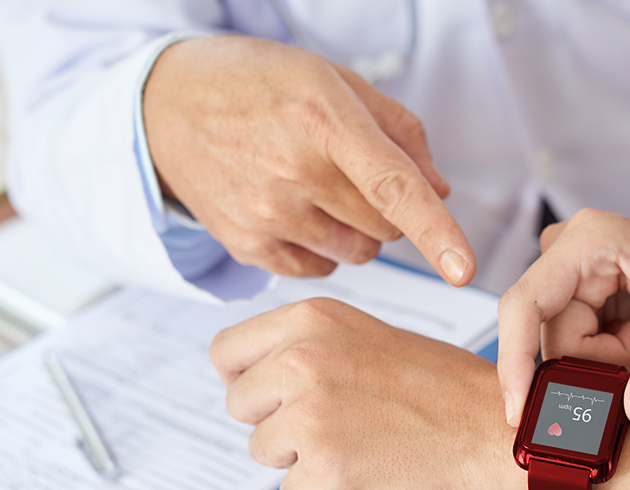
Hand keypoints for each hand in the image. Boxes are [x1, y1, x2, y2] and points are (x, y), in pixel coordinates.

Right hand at [143, 36, 474, 284]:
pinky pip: (318, 270)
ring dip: (357, 231)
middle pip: (385, 227)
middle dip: (389, 210)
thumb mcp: (332, 79)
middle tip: (355, 175)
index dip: (436, 230)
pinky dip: (322, 249)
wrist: (165, 106)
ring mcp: (267, 213)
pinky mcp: (246, 244)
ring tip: (320, 190)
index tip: (464, 269)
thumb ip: (397, 131)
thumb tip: (440, 189)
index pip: (394, 186)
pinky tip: (296, 211)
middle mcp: (294, 171)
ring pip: (357, 253)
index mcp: (324, 119)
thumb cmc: (254, 84)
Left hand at [209, 298, 526, 489]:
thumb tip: (252, 374)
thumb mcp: (363, 335)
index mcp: (310, 319)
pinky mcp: (325, 466)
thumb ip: (305, 347)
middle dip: (274, 421)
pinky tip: (367, 467)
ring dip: (300, 457)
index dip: (242, 378)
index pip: (226, 351)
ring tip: (357, 440)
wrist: (493, 427)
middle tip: (330, 422)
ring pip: (263, 450)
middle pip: (239, 405)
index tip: (262, 394)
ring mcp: (310, 414)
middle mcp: (301, 359)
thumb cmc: (440, 386)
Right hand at [498, 208, 629, 425]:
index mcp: (590, 241)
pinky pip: (571, 343)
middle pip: (548, 334)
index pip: (525, 304)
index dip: (514, 357)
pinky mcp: (573, 291)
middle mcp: (568, 250)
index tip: (518, 409)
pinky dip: (604, 354)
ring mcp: (568, 271)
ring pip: (560, 344)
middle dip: (595, 360)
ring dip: (603, 359)